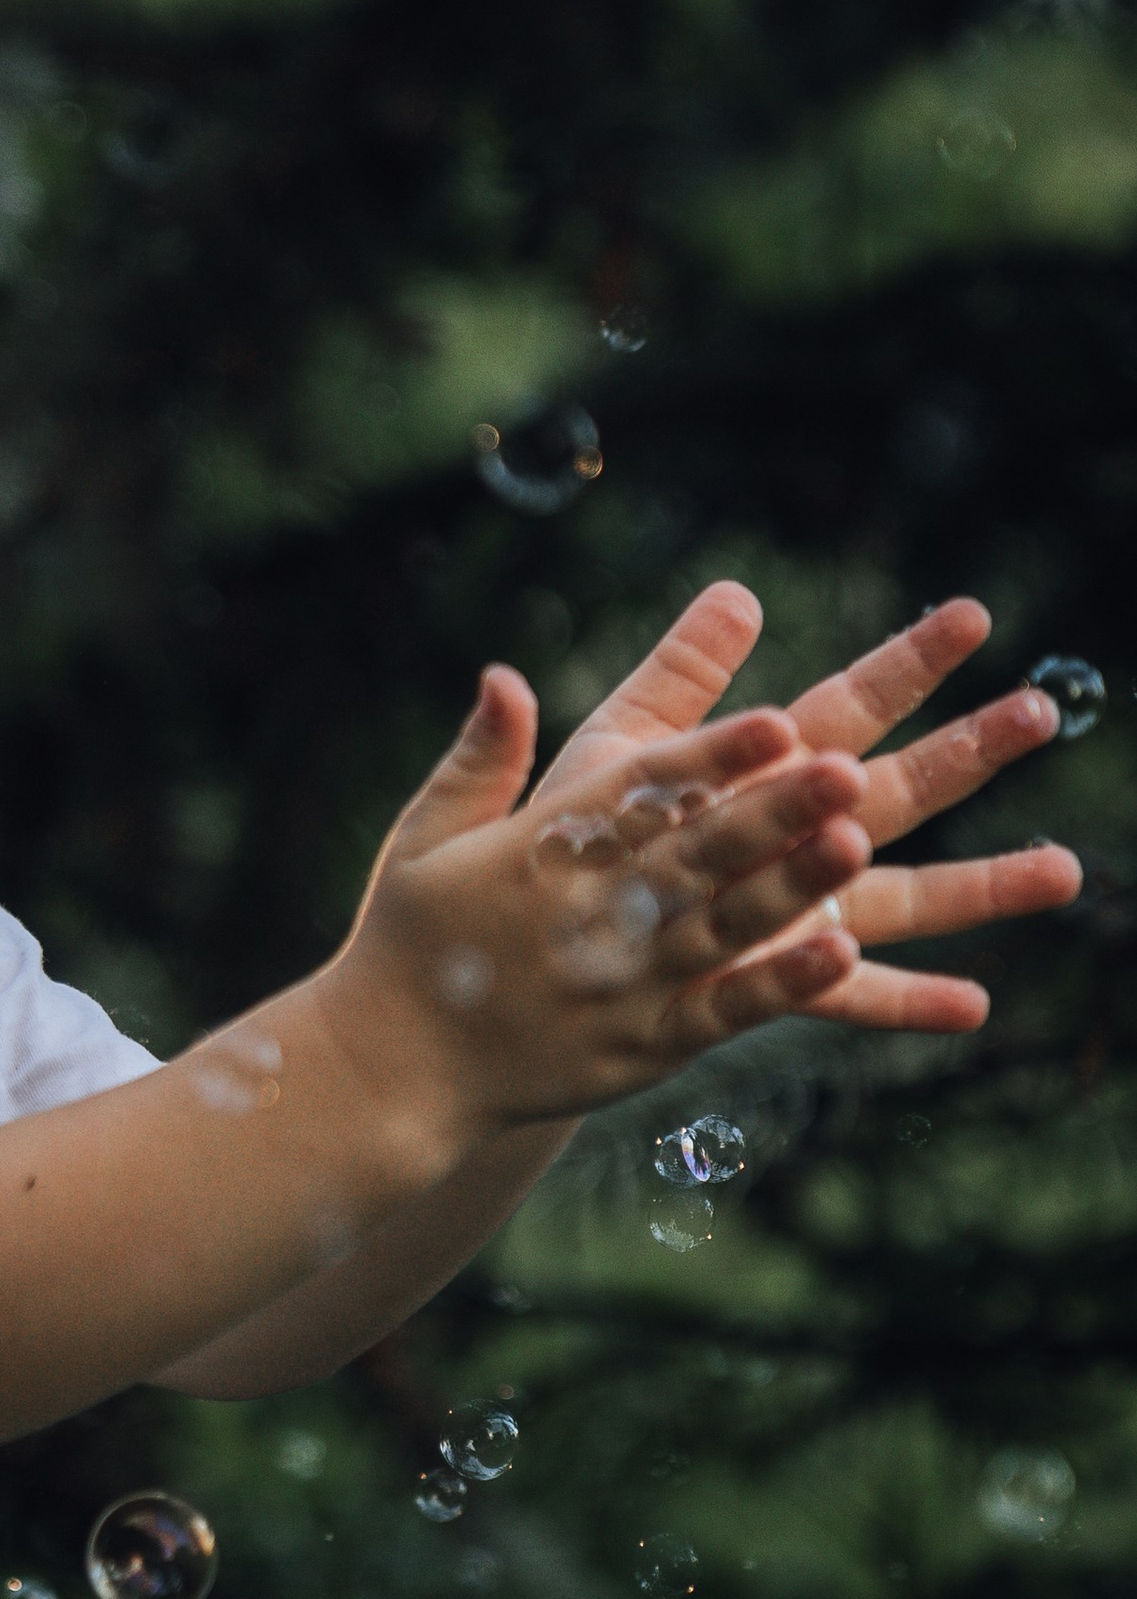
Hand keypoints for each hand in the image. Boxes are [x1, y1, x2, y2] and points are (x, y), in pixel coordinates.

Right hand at [322, 669, 866, 1133]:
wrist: (392, 1071)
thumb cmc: (412, 941)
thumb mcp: (425, 837)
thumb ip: (479, 757)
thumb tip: (505, 675)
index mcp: (541, 851)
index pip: (640, 793)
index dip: (712, 759)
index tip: (778, 723)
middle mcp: (588, 914)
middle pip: (696, 853)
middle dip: (774, 811)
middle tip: (847, 768)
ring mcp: (622, 985)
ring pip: (723, 927)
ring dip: (794, 886)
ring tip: (857, 842)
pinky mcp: (643, 1047)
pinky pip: (723, 1012)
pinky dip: (782, 985)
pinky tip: (843, 953)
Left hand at [533, 582, 1081, 1030]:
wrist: (533, 954)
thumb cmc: (573, 840)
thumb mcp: (615, 748)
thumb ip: (674, 678)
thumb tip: (738, 593)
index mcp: (760, 770)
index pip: (846, 705)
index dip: (905, 663)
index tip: (972, 616)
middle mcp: (794, 840)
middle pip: (895, 790)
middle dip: (968, 754)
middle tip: (1041, 712)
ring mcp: (793, 915)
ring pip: (901, 897)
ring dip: (981, 885)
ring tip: (1065, 871)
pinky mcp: (766, 984)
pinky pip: (846, 998)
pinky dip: (906, 1001)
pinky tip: (973, 1005)